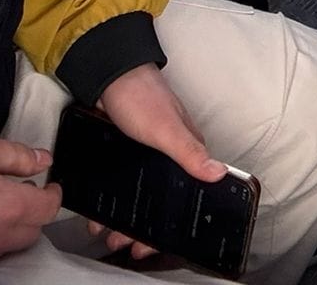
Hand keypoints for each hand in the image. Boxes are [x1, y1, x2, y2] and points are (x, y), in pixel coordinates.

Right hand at [0, 136, 59, 263]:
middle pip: (34, 230)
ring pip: (14, 243)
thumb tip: (44, 161)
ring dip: (17, 227)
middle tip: (27, 193)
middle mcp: (2, 234)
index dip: (55, 195)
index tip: (52, 186)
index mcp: (13, 206)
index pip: (49, 208)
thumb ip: (20, 156)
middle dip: (36, 212)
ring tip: (5, 206)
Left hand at [88, 64, 229, 254]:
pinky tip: (97, 209)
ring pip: (138, 193)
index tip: (152, 244)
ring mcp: (145, 152)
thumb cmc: (140, 96)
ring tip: (105, 231)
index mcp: (187, 149)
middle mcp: (169, 154)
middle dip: (142, 227)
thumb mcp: (166, 128)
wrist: (107, 72)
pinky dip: (111, 198)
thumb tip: (220, 174)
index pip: (186, 196)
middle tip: (122, 243)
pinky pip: (120, 181)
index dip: (170, 225)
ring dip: (123, 216)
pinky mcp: (124, 148)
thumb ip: (190, 152)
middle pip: (159, 199)